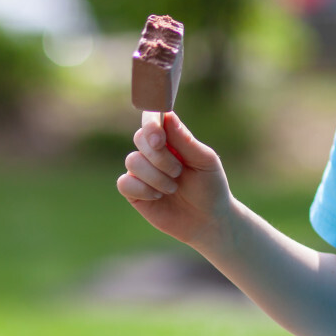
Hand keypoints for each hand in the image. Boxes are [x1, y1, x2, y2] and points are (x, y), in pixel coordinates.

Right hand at [117, 112, 233, 250]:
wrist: (208, 220)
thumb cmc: (210, 186)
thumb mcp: (204, 161)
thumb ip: (185, 140)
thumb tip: (167, 115)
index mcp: (172, 138)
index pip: (153, 119)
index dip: (151, 124)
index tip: (159, 139)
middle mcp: (154, 151)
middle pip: (140, 138)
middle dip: (159, 157)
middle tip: (179, 171)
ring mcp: (142, 171)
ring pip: (132, 161)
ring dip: (156, 176)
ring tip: (173, 188)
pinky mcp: (134, 192)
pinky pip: (124, 183)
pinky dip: (143, 190)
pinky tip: (158, 197)